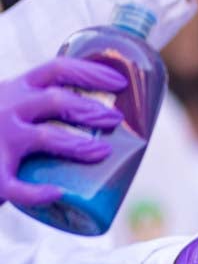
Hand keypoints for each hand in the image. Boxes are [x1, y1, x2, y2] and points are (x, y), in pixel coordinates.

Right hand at [0, 58, 125, 206]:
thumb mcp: (12, 103)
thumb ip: (41, 103)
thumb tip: (101, 111)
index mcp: (16, 88)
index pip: (57, 69)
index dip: (92, 73)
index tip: (121, 82)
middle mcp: (6, 108)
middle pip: (55, 100)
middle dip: (91, 109)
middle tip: (116, 119)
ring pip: (44, 136)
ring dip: (78, 144)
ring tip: (103, 151)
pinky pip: (15, 185)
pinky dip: (36, 191)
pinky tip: (56, 193)